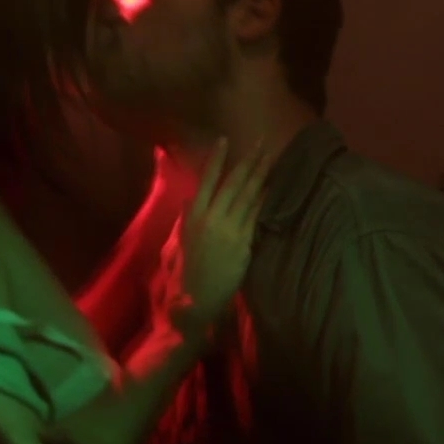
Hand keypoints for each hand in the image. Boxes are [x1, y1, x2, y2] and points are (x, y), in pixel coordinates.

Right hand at [153, 138, 268, 333]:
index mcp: (191, 217)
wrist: (192, 303)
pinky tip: (270, 189)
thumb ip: (182, 222)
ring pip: (248, 196)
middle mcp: (211, 219)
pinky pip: (256, 216)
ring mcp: (229, 231)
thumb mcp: (173, 246)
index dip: (217, 159)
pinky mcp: (243, 245)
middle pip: (234, 183)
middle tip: (262, 143)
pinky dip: (263, 200)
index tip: (225, 140)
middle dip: (249, 161)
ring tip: (269, 159)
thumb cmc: (179, 277)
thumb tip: (187, 202)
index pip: (206, 180)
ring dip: (260, 175)